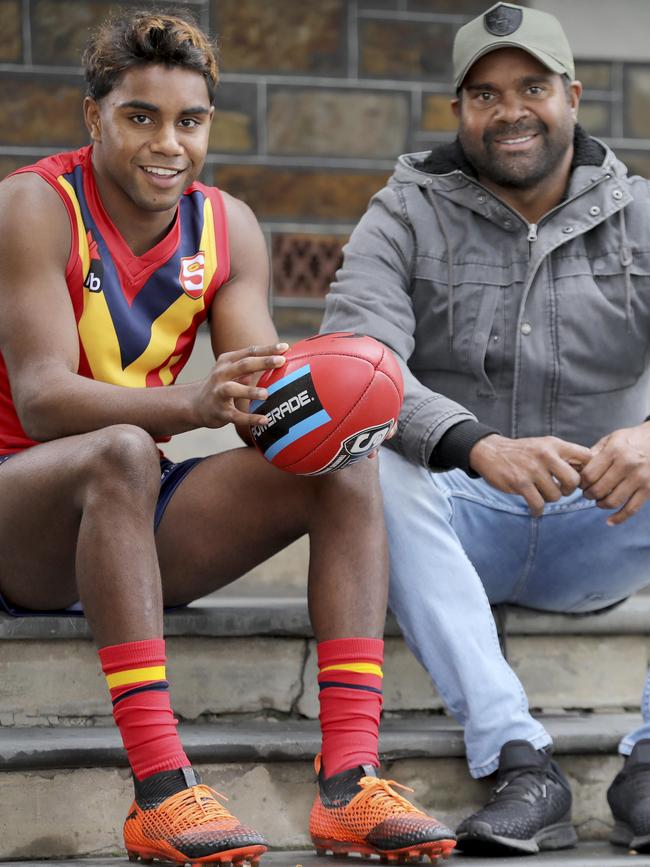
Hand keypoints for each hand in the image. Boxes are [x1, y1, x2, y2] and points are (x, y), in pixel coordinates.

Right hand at [194, 342, 287, 429]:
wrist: (195, 405)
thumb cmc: (221, 385)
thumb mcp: (232, 371)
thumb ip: (250, 366)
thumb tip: (278, 359)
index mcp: (227, 362)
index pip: (249, 352)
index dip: (267, 349)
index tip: (285, 347)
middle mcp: (221, 374)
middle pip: (243, 365)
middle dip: (263, 362)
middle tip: (281, 361)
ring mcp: (219, 393)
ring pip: (233, 389)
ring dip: (250, 391)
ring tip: (266, 394)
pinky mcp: (220, 412)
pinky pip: (236, 415)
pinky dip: (250, 418)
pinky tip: (264, 420)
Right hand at [469, 434, 591, 516]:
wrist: (490, 451)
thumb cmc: (522, 452)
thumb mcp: (544, 445)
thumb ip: (564, 455)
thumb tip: (589, 471)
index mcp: (555, 445)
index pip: (586, 456)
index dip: (588, 471)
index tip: (579, 479)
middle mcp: (546, 455)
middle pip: (574, 481)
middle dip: (568, 490)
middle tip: (560, 490)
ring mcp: (533, 469)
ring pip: (555, 495)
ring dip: (549, 499)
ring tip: (540, 494)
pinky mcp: (520, 483)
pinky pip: (538, 504)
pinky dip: (537, 510)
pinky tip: (534, 508)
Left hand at [580, 422, 649, 524]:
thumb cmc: (633, 440)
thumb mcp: (612, 439)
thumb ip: (595, 453)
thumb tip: (578, 468)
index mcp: (614, 451)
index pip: (589, 474)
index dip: (581, 483)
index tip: (581, 484)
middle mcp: (627, 465)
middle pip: (598, 489)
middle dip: (588, 495)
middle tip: (587, 493)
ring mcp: (639, 478)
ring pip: (612, 501)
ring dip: (600, 505)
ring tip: (598, 501)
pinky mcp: (649, 489)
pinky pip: (631, 510)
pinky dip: (618, 518)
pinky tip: (610, 521)